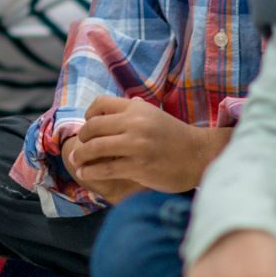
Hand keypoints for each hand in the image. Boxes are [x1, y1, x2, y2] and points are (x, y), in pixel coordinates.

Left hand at [66, 94, 224, 195]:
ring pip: (95, 148)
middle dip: (82, 138)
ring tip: (76, 160)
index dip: (88, 114)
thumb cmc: (174, 136)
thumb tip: (104, 112)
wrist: (199, 155)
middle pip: (93, 126)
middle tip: (79, 146)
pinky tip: (85, 172)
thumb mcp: (153, 115)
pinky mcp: (138, 167)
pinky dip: (91, 171)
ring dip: (81, 155)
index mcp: (136, 108)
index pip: (100, 104)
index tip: (88, 125)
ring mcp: (136, 146)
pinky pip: (106, 168)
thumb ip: (130, 112)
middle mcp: (134, 124)